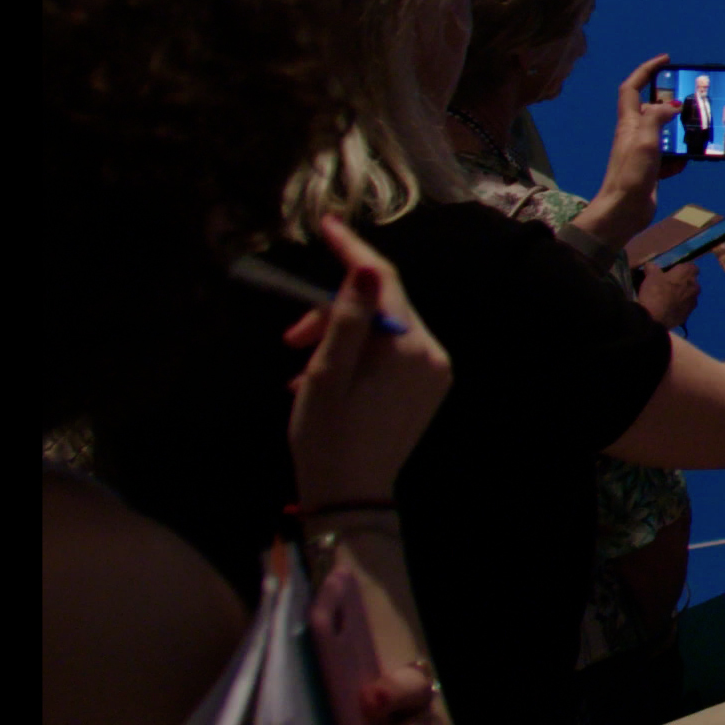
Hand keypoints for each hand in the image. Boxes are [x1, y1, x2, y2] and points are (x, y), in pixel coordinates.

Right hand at [283, 216, 453, 509]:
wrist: (350, 499)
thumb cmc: (328, 437)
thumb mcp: (326, 373)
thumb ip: (347, 317)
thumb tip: (367, 266)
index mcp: (410, 347)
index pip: (383, 280)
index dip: (352, 251)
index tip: (326, 225)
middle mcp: (432, 355)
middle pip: (382, 307)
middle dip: (333, 312)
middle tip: (291, 337)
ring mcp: (433, 374)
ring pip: (381, 331)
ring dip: (339, 337)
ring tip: (300, 367)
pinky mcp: (424, 390)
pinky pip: (389, 355)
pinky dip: (355, 356)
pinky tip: (322, 380)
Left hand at [584, 55, 678, 241]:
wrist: (623, 210)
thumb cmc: (631, 173)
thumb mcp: (645, 141)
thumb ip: (656, 118)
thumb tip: (670, 106)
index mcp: (629, 123)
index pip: (632, 87)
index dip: (646, 70)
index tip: (665, 60)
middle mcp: (634, 133)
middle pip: (649, 108)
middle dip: (668, 101)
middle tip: (690, 99)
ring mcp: (642, 152)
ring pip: (663, 133)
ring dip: (678, 131)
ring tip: (697, 130)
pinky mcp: (651, 169)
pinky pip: (669, 156)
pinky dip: (679, 158)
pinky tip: (686, 162)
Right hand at [636, 256, 702, 331]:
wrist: (655, 317)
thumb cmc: (655, 291)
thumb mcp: (650, 276)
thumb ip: (652, 268)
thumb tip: (650, 265)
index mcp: (687, 274)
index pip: (692, 267)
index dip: (683, 268)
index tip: (673, 272)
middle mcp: (695, 286)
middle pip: (692, 282)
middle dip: (683, 282)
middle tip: (669, 285)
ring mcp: (693, 302)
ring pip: (690, 295)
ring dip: (682, 295)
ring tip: (669, 298)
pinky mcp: (689, 314)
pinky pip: (686, 307)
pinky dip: (680, 306)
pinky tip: (669, 309)